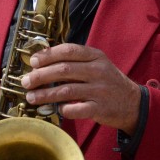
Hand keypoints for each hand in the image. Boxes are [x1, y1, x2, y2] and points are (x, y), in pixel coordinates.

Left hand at [20, 43, 140, 134]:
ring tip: (31, 97)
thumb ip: (75, 62)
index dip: (49, 55)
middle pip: (64, 70)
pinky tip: (57, 109)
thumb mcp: (97, 65)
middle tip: (26, 81)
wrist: (133, 103)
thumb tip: (43, 62)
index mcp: (96, 56)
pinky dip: (64, 109)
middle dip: (41, 76)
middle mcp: (98, 71)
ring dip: (45, 94)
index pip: (69, 50)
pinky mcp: (101, 108)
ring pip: (66, 91)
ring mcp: (100, 90)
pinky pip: (77, 109)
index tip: (34, 61)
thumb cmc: (107, 82)